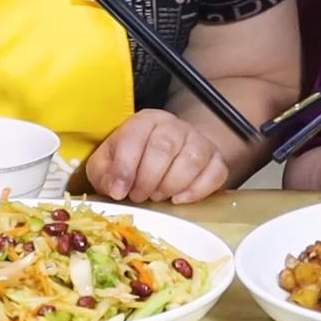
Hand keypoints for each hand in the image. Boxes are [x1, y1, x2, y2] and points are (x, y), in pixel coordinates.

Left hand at [86, 109, 229, 203]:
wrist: (165, 158)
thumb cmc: (132, 161)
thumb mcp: (107, 164)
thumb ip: (104, 174)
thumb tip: (116, 189)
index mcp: (144, 121)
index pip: (135, 137)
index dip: (125, 167)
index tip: (119, 192)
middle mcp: (174, 125)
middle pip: (164, 147)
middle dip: (148, 179)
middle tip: (139, 196)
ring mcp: (199, 141)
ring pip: (191, 160)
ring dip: (170, 185)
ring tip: (157, 196)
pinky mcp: (216, 159)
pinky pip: (215, 173)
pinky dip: (197, 190)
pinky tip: (179, 199)